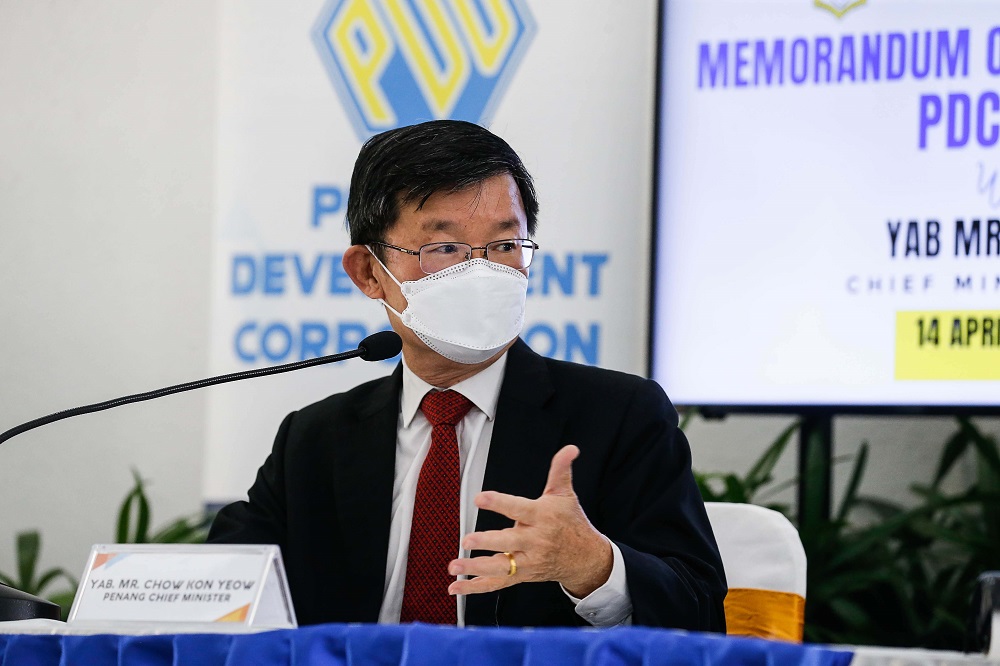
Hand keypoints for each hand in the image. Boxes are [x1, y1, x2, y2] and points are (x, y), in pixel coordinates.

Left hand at [447, 445, 612, 597]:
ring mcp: (527, 561)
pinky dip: (475, 587)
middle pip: (509, 542)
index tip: (480, 498)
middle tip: (467, 540)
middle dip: (488, 542)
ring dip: (475, 568)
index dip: (499, 503)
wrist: (585, 558)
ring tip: (454, 566)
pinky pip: (497, 584)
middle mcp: (534, 541)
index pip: (519, 508)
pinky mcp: (521, 575)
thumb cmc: (571, 522)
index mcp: (542, 517)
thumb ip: (560, 470)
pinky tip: (455, 587)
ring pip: (500, 567)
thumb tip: (569, 448)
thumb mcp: (565, 495)